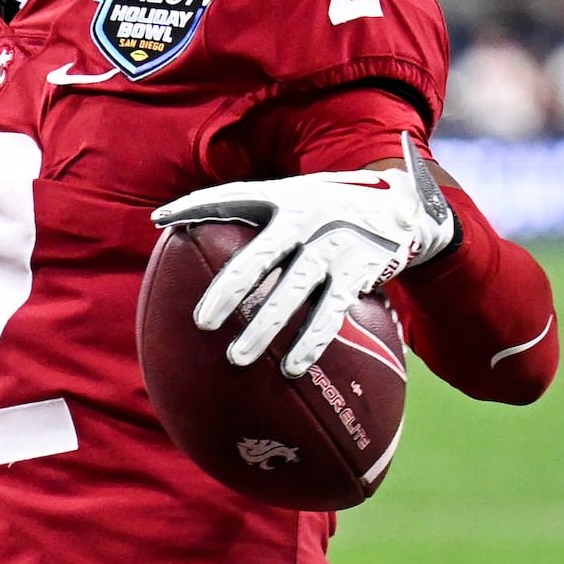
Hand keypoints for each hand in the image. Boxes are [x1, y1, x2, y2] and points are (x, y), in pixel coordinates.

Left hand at [152, 132, 455, 377]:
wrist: (403, 205)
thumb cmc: (329, 205)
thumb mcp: (294, 195)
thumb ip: (245, 206)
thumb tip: (171, 221)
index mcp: (284, 198)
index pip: (233, 197)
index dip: (196, 205)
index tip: (160, 220)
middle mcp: (308, 218)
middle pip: (261, 257)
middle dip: (230, 289)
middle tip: (202, 322)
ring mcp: (335, 247)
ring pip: (294, 292)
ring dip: (265, 327)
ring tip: (236, 358)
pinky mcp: (359, 273)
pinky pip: (330, 313)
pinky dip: (310, 342)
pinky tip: (290, 368)